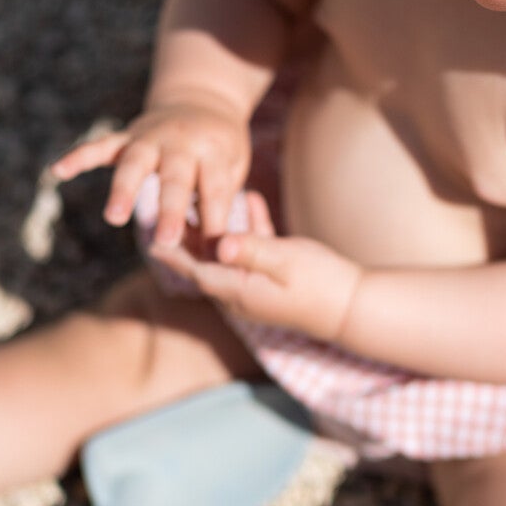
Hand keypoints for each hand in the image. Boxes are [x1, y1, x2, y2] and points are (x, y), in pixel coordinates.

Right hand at [53, 98, 250, 248]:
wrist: (201, 99)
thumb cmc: (220, 148)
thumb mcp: (234, 167)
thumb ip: (219, 202)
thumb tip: (209, 252)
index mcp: (214, 148)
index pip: (214, 189)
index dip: (214, 220)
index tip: (213, 251)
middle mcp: (180, 140)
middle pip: (174, 177)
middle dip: (170, 210)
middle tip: (166, 241)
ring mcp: (149, 136)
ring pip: (134, 163)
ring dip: (123, 190)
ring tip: (113, 219)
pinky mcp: (125, 136)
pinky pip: (99, 146)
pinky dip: (78, 156)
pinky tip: (58, 170)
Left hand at [152, 192, 362, 342]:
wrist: (355, 307)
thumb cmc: (321, 284)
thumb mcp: (285, 262)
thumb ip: (252, 250)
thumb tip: (220, 243)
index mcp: (238, 290)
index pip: (196, 269)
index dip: (173, 253)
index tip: (150, 236)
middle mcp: (243, 293)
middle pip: (206, 262)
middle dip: (188, 238)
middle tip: (167, 209)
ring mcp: (259, 287)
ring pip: (230, 255)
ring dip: (217, 230)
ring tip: (202, 202)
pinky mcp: (278, 279)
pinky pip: (257, 251)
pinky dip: (252, 228)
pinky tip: (253, 198)